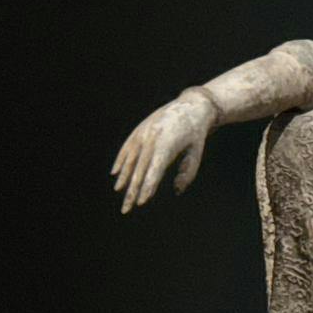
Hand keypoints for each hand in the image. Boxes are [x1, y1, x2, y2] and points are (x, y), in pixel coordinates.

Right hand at [111, 94, 216, 211]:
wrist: (192, 105)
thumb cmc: (196, 133)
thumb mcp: (197, 152)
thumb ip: (188, 172)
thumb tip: (177, 190)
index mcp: (168, 144)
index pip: (155, 170)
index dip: (148, 187)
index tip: (141, 202)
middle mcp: (153, 138)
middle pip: (140, 169)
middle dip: (133, 190)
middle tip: (127, 208)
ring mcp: (144, 132)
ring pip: (131, 159)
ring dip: (124, 176)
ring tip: (119, 191)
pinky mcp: (141, 129)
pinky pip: (128, 147)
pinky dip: (121, 160)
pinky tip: (115, 173)